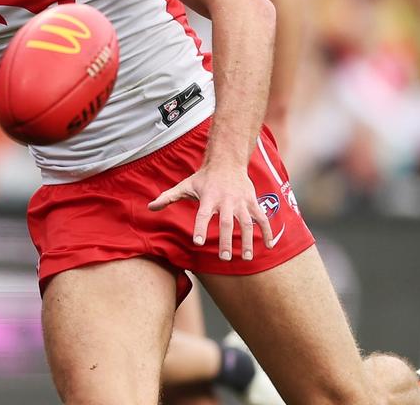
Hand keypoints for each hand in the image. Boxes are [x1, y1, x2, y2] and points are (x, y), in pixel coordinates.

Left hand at [148, 164, 272, 261]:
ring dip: (248, 240)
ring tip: (246, 257)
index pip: (202, 214)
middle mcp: (226, 200)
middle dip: (227, 240)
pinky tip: (268, 246)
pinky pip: (262, 218)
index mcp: (208, 197)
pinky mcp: (252, 202)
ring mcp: (241, 201)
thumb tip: (150, 207)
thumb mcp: (185, 185)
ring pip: (247, 223)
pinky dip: (268, 231)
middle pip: (226, 222)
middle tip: (225, 258)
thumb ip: (168, 197)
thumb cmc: (204, 178)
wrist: (227, 161)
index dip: (200, 227)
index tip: (198, 242)